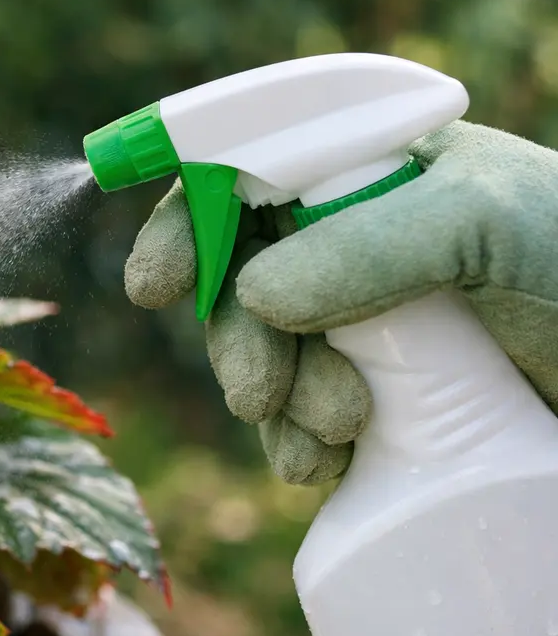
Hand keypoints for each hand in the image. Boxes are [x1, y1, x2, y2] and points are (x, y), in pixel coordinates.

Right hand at [125, 121, 557, 483]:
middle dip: (236, 339)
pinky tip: (323, 465)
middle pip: (236, 278)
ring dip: (275, 402)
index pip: (241, 174)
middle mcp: (351, 241)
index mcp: (367, 170)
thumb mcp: (484, 223)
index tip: (151, 283)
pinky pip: (297, 415)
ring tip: (337, 431)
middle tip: (257, 393)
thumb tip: (255, 292)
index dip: (186, 220)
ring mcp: (364, 321)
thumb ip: (367, 243)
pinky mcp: (381, 393)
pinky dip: (296, 444)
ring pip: (263, 355)